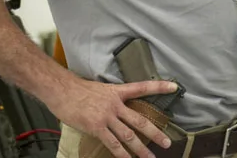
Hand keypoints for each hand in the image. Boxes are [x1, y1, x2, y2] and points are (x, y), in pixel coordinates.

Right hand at [46, 77, 178, 157]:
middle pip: (140, 120)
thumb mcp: (101, 89)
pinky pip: (112, 143)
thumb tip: (120, 111)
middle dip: (155, 132)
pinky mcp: (96, 127)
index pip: (143, 87)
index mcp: (118, 91)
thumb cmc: (79, 90)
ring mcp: (107, 116)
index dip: (159, 87)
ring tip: (151, 157)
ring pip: (128, 135)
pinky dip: (121, 154)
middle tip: (167, 142)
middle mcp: (116, 104)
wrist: (62, 90)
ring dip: (141, 148)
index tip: (174, 87)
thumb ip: (113, 100)